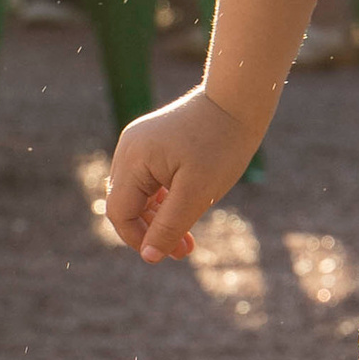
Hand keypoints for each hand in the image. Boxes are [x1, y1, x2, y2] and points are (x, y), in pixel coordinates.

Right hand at [103, 86, 268, 264]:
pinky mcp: (153, 143)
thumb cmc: (221, 145)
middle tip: (184, 252)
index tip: (166, 254)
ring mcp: (140, 144)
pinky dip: (165, 200)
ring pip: (139, 194)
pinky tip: (186, 216)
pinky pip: (150, 181)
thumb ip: (169, 226)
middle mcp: (129, 148)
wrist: (239, 101)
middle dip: (151, 231)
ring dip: (159, 219)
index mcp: (133, 158)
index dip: (138, 238)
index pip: (119, 211)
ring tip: (188, 242)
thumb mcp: (197, 193)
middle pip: (126, 204)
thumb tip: (148, 257)